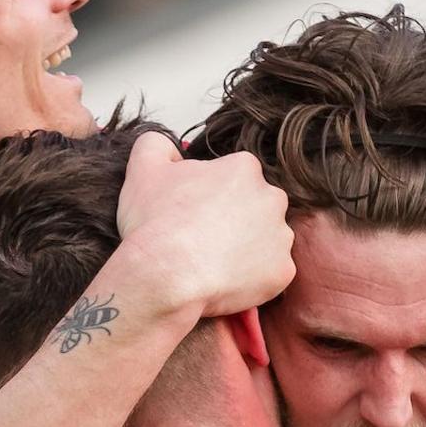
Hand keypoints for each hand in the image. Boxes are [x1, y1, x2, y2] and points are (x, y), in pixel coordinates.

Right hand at [110, 132, 294, 321]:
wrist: (163, 275)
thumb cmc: (155, 223)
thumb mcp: (143, 169)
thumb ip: (156, 144)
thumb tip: (168, 147)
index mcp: (244, 169)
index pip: (236, 179)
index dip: (214, 197)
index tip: (197, 214)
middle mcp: (271, 198)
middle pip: (258, 208)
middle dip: (238, 221)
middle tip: (206, 240)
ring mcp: (280, 236)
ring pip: (267, 242)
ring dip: (248, 250)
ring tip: (214, 264)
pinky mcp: (282, 271)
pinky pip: (272, 274)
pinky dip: (254, 280)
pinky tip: (226, 282)